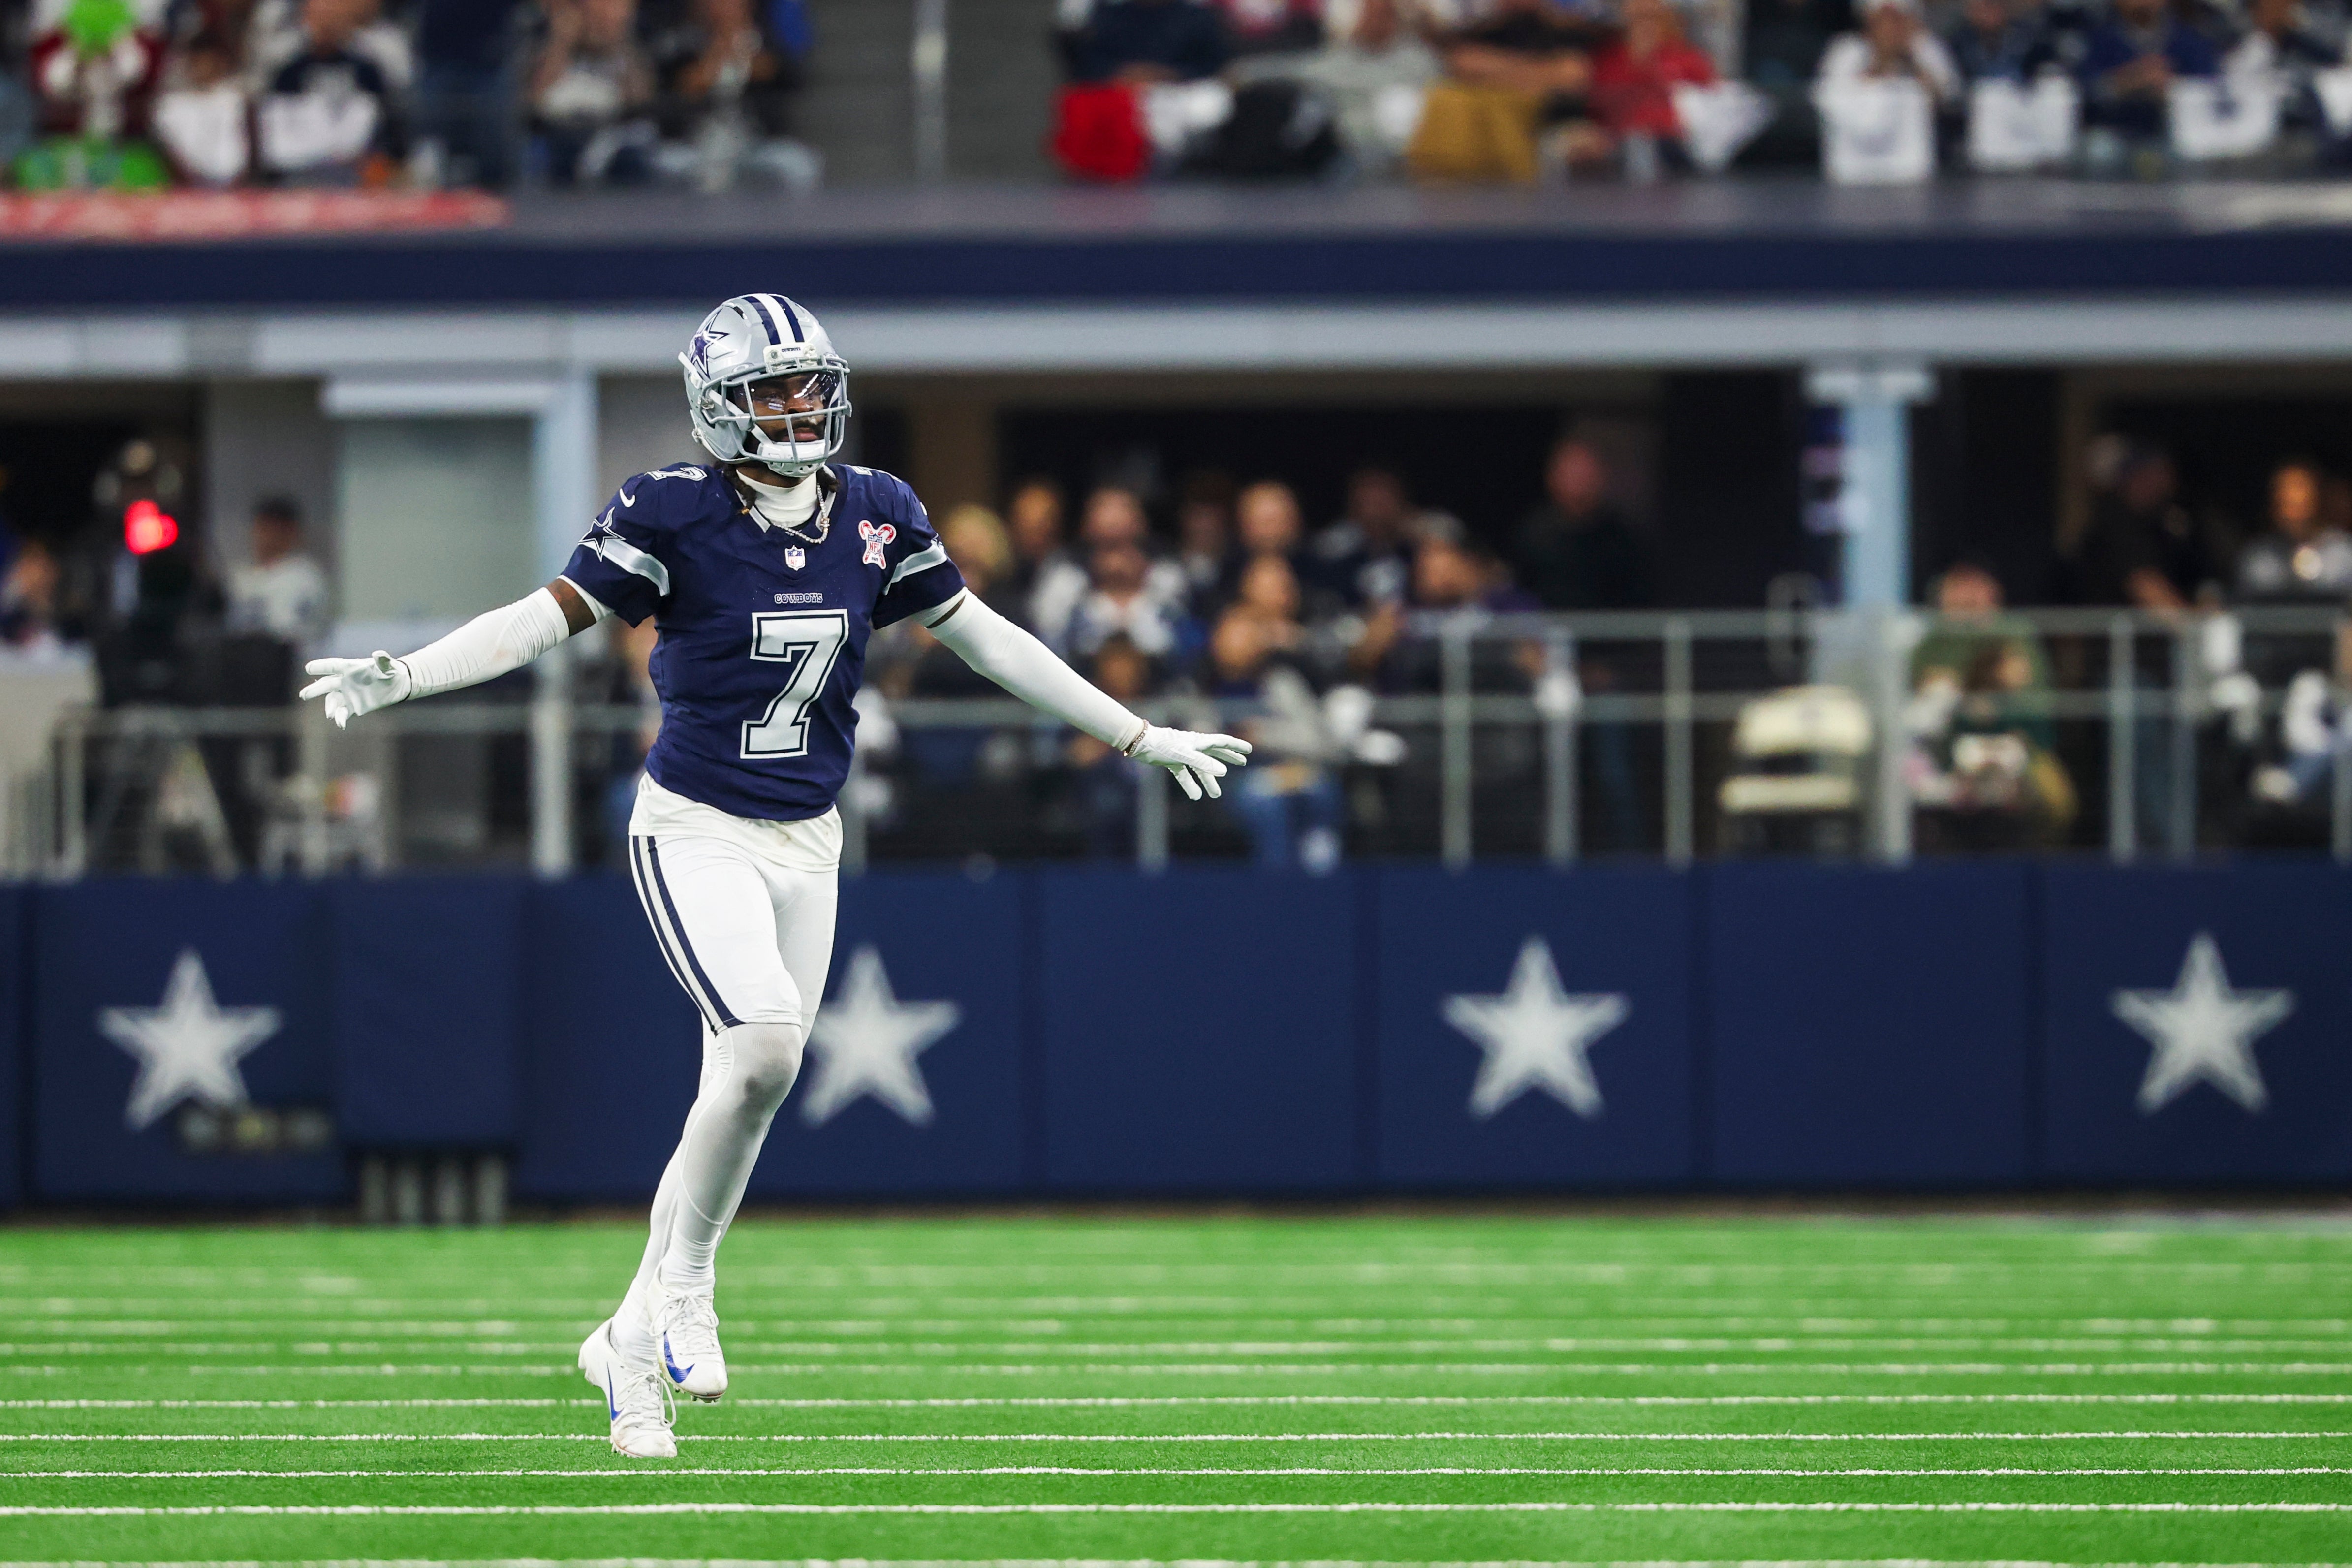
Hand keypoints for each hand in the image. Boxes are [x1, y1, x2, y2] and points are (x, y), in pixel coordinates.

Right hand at [299, 651, 413, 729]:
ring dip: (329, 706)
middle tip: (304, 695)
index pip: (333, 666)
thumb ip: (383, 661)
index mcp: (350, 668)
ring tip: (329, 713)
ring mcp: (347, 694)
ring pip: (333, 700)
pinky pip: (343, 713)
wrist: (397, 684)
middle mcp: (345, 681)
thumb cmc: (391, 670)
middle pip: (327, 685)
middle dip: (315, 690)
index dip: (321, 667)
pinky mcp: (354, 707)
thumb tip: (378, 654)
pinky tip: (340, 724)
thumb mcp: (388, 666)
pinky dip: (340, 718)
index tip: (308, 668)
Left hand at [1128, 724, 1251, 800]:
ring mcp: (1183, 753)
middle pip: (1215, 752)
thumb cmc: (1163, 745)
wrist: (1141, 743)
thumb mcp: (1184, 755)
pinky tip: (1195, 795)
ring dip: (1208, 780)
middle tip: (1241, 763)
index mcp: (1199, 741)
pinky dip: (1190, 784)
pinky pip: (1185, 774)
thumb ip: (1203, 763)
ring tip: (1216, 794)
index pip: (1223, 742)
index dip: (1236, 746)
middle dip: (1229, 757)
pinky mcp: (1173, 761)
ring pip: (1201, 767)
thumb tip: (1222, 771)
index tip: (1248, 750)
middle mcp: (1193, 746)